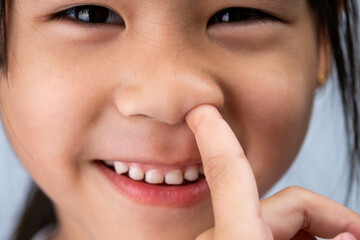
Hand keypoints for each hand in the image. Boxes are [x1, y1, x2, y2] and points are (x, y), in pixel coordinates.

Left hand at [185, 105, 359, 239]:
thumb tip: (349, 232)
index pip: (227, 171)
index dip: (217, 134)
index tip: (201, 109)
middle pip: (277, 205)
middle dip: (322, 216)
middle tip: (354, 235)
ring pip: (264, 220)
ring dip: (302, 231)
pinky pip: (248, 233)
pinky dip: (277, 237)